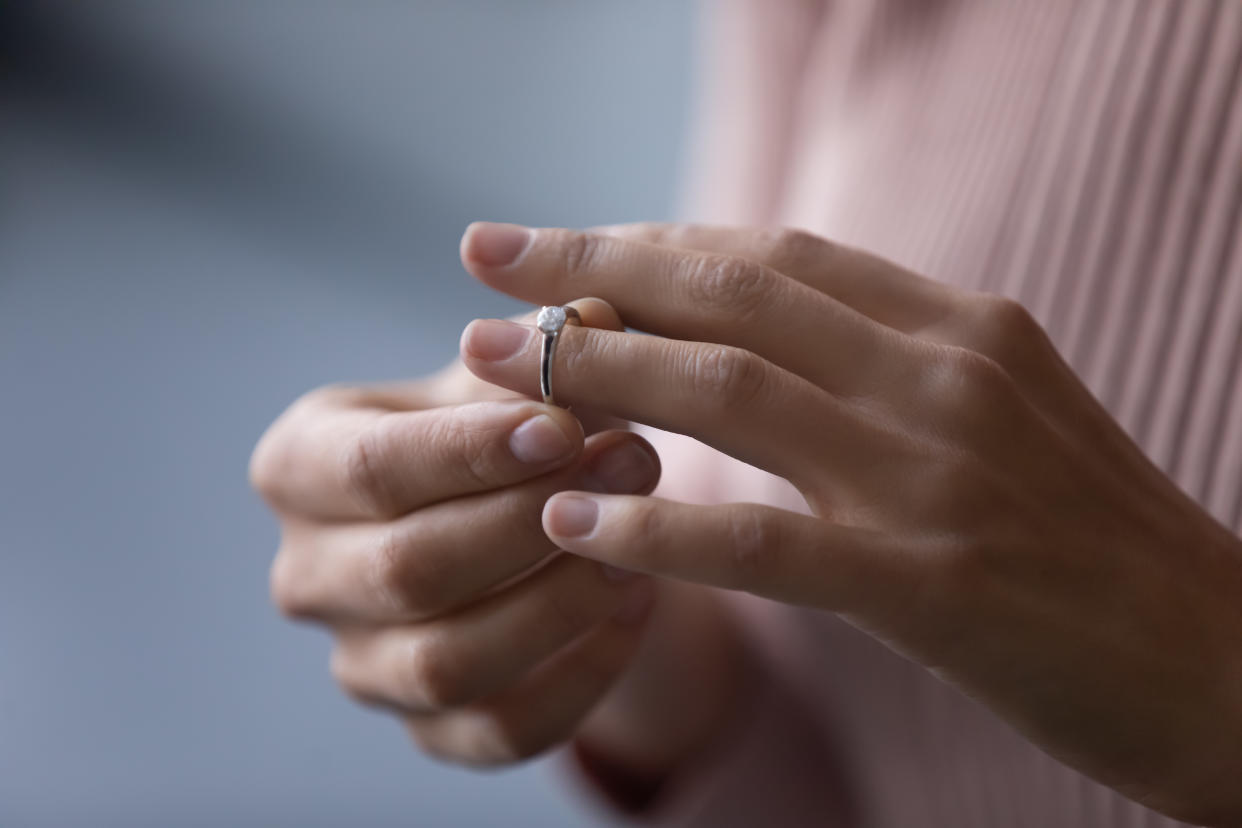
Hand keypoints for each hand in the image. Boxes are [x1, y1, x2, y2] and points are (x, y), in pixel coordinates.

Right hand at [249, 301, 667, 766]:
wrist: (507, 518)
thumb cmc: (496, 432)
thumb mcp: (507, 381)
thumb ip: (545, 351)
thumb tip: (595, 314)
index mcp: (300, 467)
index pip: (370, 468)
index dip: (469, 451)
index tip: (563, 425)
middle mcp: (310, 573)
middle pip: (407, 569)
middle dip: (528, 521)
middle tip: (634, 464)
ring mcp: (363, 663)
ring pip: (449, 662)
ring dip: (558, 600)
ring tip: (641, 541)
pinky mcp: (429, 728)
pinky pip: (503, 728)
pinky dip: (580, 674)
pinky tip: (636, 604)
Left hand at [458, 221, 1241, 824]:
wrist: (1220, 659)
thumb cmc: (1094, 541)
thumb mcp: (999, 415)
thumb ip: (888, 369)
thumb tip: (759, 343)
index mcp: (959, 327)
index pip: (774, 254)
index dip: (654, 241)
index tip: (563, 244)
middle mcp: (942, 375)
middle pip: (731, 292)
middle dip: (593, 270)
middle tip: (485, 261)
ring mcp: (933, 475)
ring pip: (727, 393)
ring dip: (594, 376)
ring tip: (492, 371)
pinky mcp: (926, 583)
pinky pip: (757, 541)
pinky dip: (652, 529)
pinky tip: (568, 525)